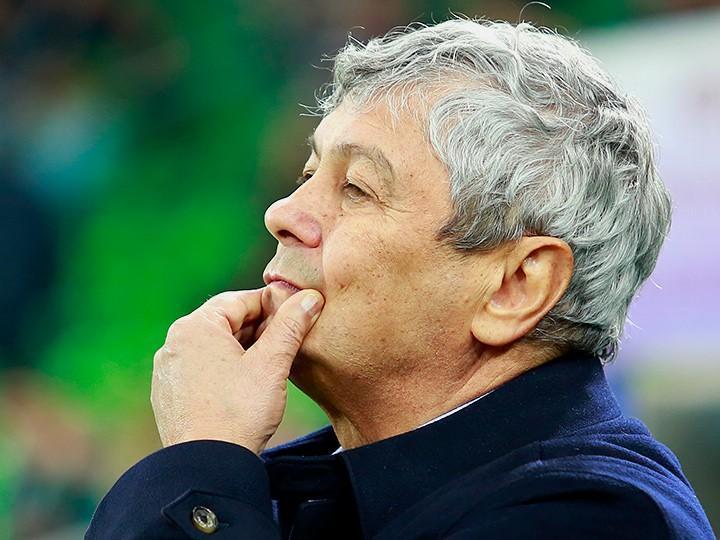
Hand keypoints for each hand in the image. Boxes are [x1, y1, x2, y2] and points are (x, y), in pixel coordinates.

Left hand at [150, 287, 323, 453]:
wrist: (208, 467)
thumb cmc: (240, 412)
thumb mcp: (272, 364)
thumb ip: (291, 325)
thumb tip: (310, 298)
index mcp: (195, 327)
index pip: (241, 301)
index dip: (273, 305)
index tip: (297, 313)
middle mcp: (174, 343)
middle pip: (226, 323)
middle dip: (260, 329)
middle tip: (289, 341)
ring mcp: (169, 371)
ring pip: (215, 348)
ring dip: (244, 350)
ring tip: (272, 365)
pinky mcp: (170, 395)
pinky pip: (203, 370)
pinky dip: (226, 371)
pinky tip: (247, 386)